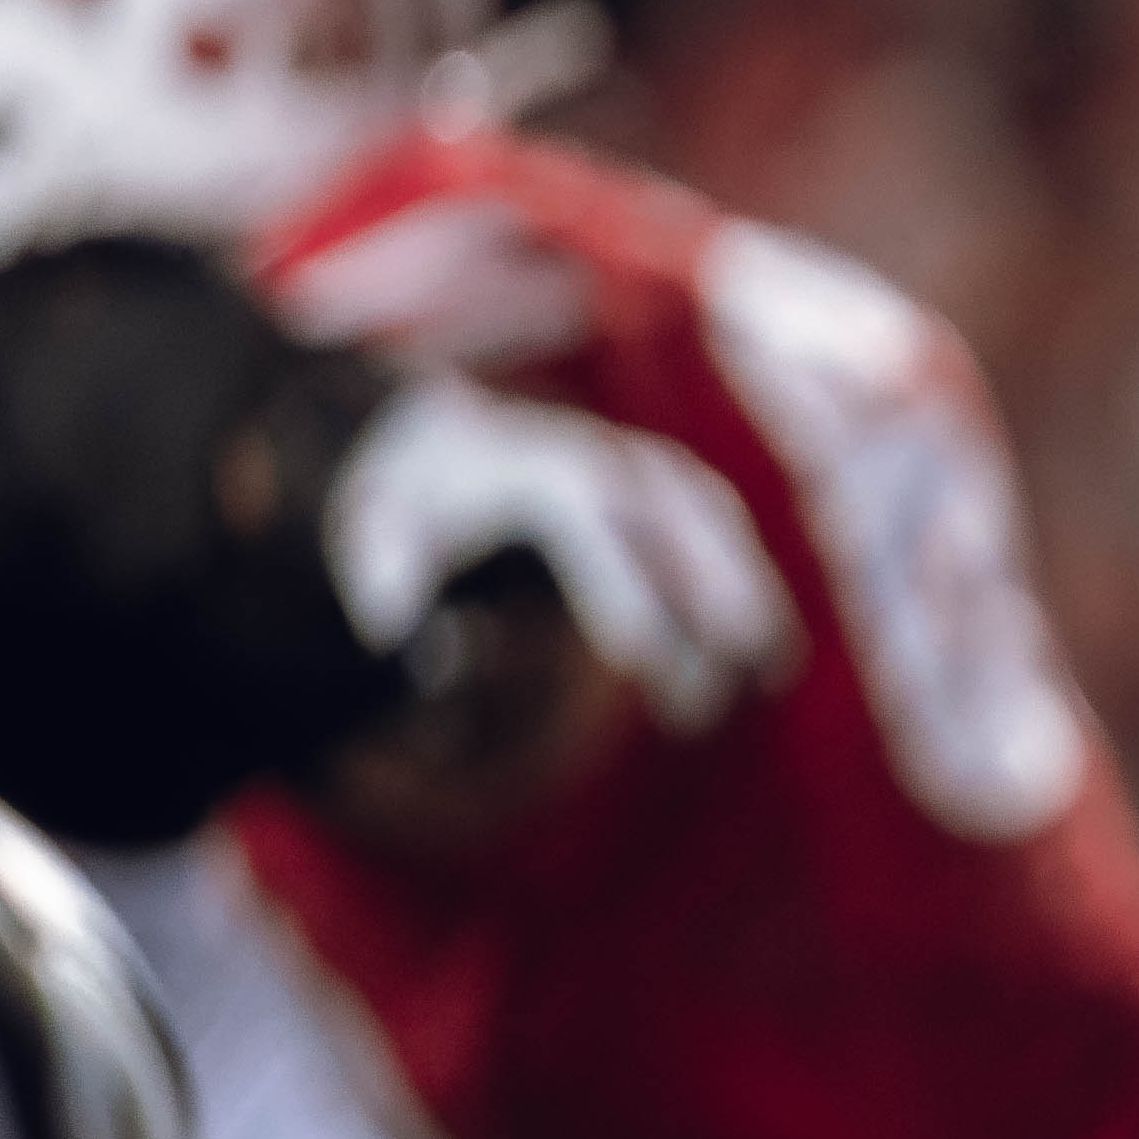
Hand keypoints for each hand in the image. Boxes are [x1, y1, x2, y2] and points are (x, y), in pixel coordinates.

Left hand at [329, 379, 796, 727]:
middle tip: (703, 699)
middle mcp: (600, 454)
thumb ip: (381, 576)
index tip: (637, 660)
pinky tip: (766, 655)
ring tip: (764, 676)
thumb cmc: (407, 503)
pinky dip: (750, 585)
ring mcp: (643, 464)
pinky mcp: (670, 487)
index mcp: (529, 463)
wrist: (437, 440)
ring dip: (746, 593)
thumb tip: (395, 625)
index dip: (618, 580)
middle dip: (702, 598)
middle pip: (670, 516)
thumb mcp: (371, 533)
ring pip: (712, 521)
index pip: (589, 514)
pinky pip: (722, 530)